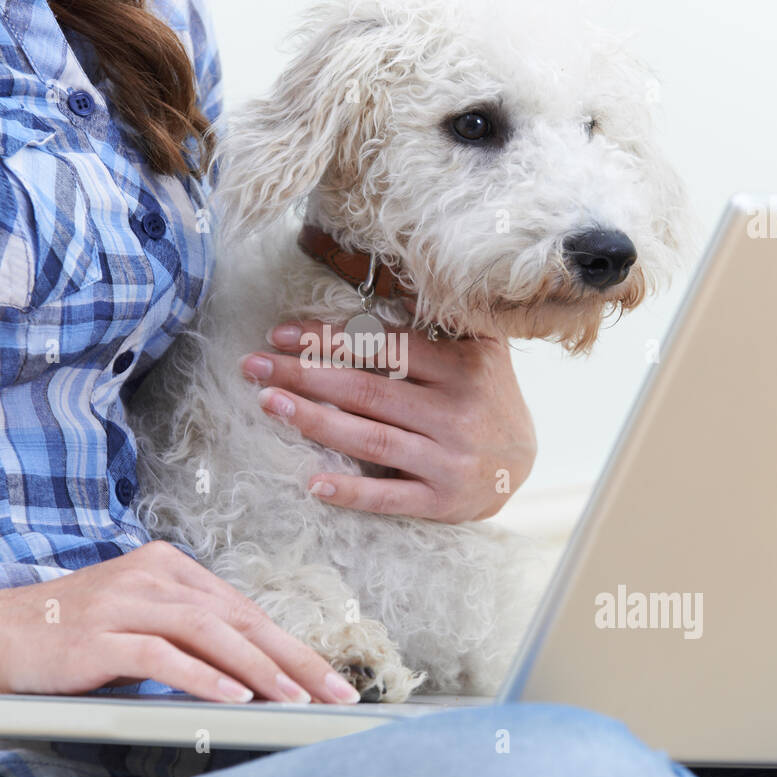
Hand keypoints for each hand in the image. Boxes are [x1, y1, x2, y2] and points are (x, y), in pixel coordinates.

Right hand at [0, 541, 362, 704]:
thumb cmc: (69, 639)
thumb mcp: (139, 626)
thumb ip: (190, 637)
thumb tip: (254, 671)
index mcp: (168, 567)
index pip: (244, 608)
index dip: (291, 645)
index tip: (327, 677)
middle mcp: (152, 576)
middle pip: (240, 617)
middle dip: (294, 658)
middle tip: (336, 691)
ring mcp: (125, 601)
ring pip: (211, 632)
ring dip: (260, 668)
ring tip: (297, 699)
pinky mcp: (99, 633)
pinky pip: (163, 654)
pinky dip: (204, 676)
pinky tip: (236, 695)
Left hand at [239, 320, 536, 522]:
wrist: (523, 467)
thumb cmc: (485, 398)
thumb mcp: (479, 350)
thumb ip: (440, 320)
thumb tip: (392, 276)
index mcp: (462, 367)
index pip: (385, 348)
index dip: (330, 339)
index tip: (281, 333)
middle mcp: (456, 411)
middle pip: (367, 390)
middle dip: (304, 374)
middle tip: (253, 364)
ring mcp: (450, 459)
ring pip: (370, 438)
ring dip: (314, 421)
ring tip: (268, 403)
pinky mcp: (442, 500)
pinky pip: (390, 496)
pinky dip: (351, 492)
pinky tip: (312, 484)